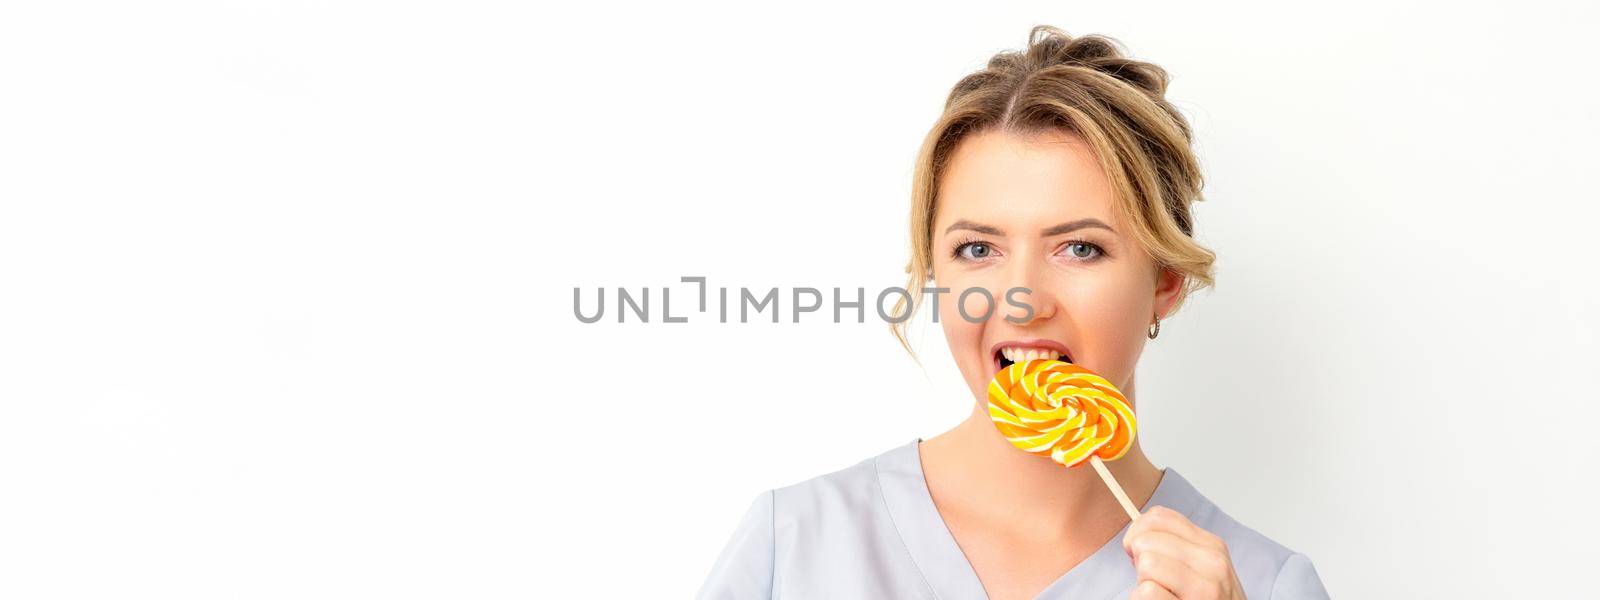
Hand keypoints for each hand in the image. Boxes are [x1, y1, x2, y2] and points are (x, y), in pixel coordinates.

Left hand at [1122, 506, 1244, 599]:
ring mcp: (1204, 588)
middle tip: (1154, 579)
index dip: (1138, 532)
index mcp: (1212, 546)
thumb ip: (1175, 547)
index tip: (1139, 552)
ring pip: (1147, 563)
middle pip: (1147, 540)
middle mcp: (1212, 563)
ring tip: (1162, 594)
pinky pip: (1144, 593)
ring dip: (1143, 583)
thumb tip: (1135, 536)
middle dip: (1140, 560)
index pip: (1158, 517)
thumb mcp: (1203, 568)